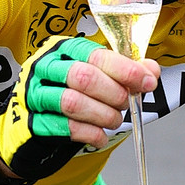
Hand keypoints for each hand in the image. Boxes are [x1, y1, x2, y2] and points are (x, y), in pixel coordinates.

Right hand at [0, 36, 159, 181]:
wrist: (33, 116)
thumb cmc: (70, 89)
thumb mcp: (96, 72)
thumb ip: (124, 70)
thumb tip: (151, 71)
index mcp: (64, 48)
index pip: (96, 55)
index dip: (126, 70)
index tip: (147, 82)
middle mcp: (46, 66)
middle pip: (83, 77)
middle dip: (113, 93)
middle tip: (126, 103)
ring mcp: (35, 93)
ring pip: (73, 103)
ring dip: (103, 115)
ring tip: (114, 119)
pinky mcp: (32, 120)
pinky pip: (65, 127)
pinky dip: (91, 133)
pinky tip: (101, 136)